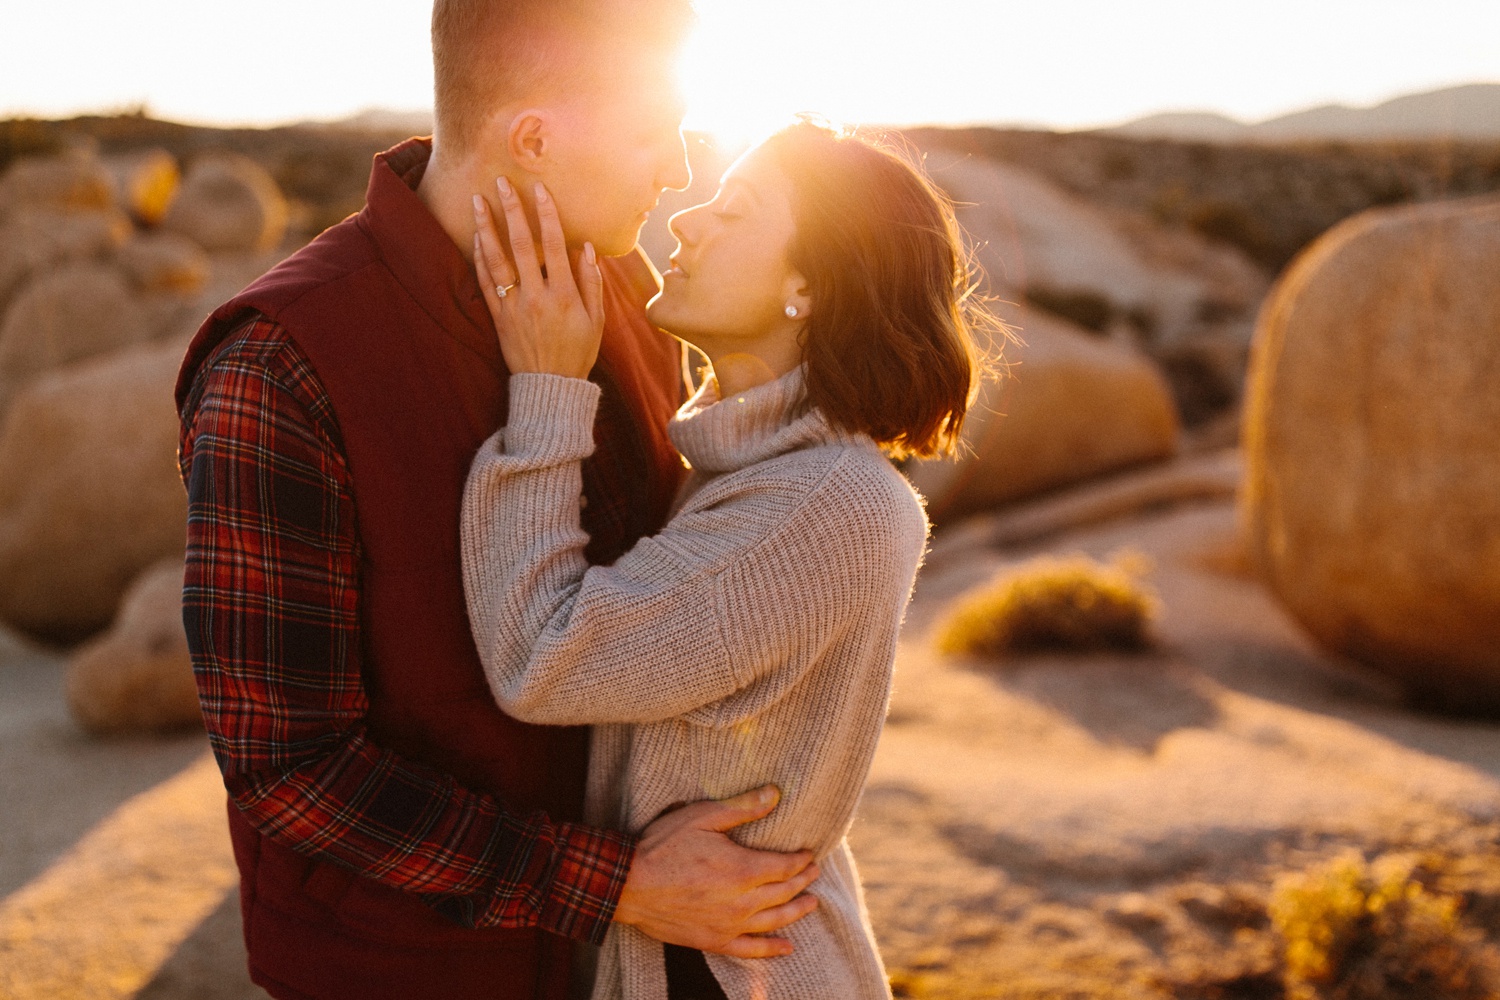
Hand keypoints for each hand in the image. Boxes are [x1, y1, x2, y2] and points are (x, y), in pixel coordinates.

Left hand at [472, 177, 603, 379]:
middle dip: (512, 210)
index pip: (554, 245)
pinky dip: (479, 258)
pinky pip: (486, 283)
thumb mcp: (596, 320)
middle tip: (501, 182)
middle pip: (521, 245)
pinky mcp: (498, 317)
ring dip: (486, 228)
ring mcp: (514, 306)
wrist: (550, 386)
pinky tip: (476, 238)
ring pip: (496, 260)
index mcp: (564, 294)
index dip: (546, 214)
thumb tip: (586, 247)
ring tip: (477, 201)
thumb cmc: (578, 352)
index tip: (538, 189)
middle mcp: (536, 296)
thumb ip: (591, 282)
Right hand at [612, 785, 821, 958]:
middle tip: (814, 872)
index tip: (809, 853)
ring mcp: (729, 925)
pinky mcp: (714, 941)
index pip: (786, 866)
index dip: (801, 860)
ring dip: (797, 911)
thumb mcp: (703, 816)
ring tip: (811, 902)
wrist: (629, 886)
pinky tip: (787, 947)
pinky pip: (751, 950)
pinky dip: (772, 949)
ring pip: (775, 920)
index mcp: (743, 869)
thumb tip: (775, 794)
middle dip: (803, 881)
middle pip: (785, 892)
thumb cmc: (663, 846)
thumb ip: (742, 808)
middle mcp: (743, 901)